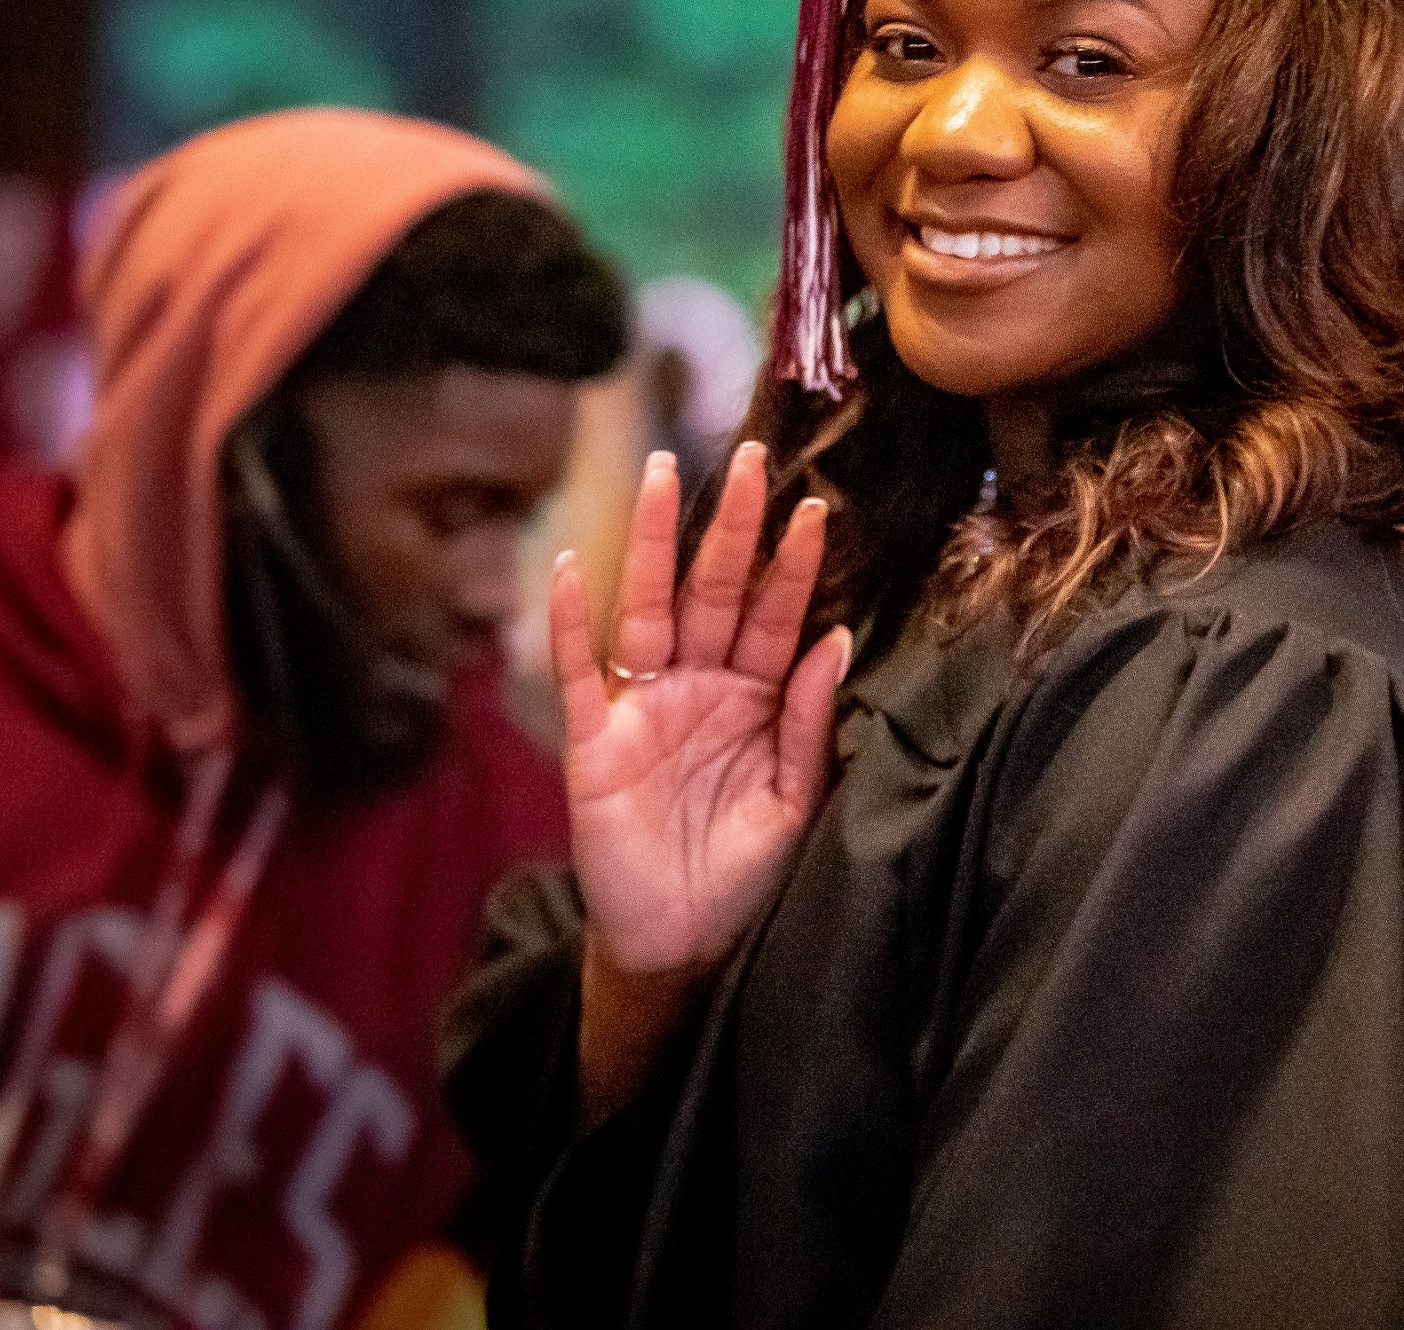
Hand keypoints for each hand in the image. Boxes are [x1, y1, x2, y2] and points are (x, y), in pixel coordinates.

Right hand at [552, 442, 849, 982]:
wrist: (684, 946)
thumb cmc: (744, 875)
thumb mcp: (795, 800)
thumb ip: (812, 723)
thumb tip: (836, 637)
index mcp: (757, 698)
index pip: (779, 616)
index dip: (795, 564)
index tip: (818, 507)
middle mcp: (700, 687)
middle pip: (715, 591)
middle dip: (732, 526)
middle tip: (751, 456)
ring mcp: (644, 707)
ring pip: (648, 608)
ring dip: (652, 543)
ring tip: (661, 475)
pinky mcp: (595, 743)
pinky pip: (579, 675)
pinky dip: (569, 624)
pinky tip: (567, 571)